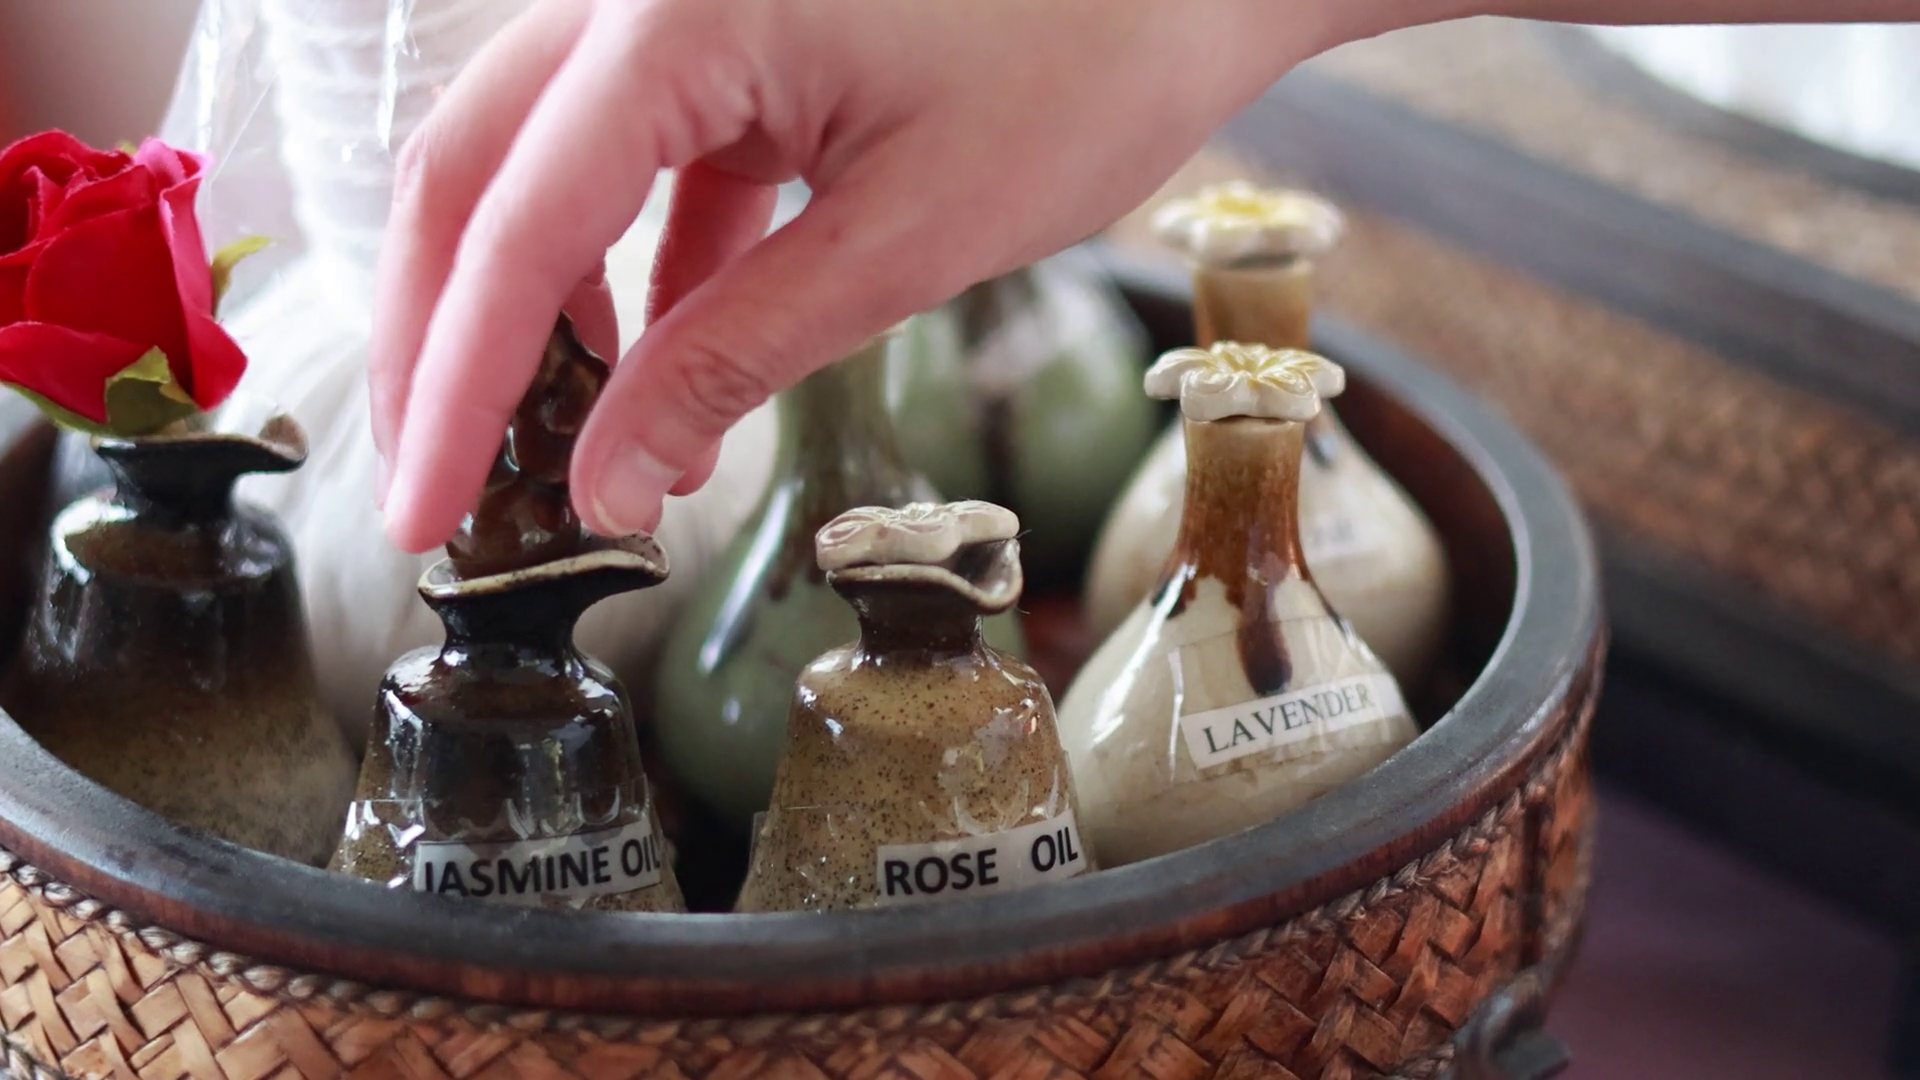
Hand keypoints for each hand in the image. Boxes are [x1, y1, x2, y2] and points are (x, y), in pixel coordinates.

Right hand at [369, 0, 1373, 551]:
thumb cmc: (1092, 61)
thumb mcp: (906, 238)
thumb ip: (737, 358)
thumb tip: (610, 481)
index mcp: (676, 15)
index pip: (510, 225)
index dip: (452, 385)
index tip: (420, 515)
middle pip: (472, 173)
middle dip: (446, 340)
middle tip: (439, 486)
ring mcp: (684, 6)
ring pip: (540, 164)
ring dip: (535, 308)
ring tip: (559, 444)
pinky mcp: (735, 34)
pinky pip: (641, 156)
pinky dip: (638, 268)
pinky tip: (664, 370)